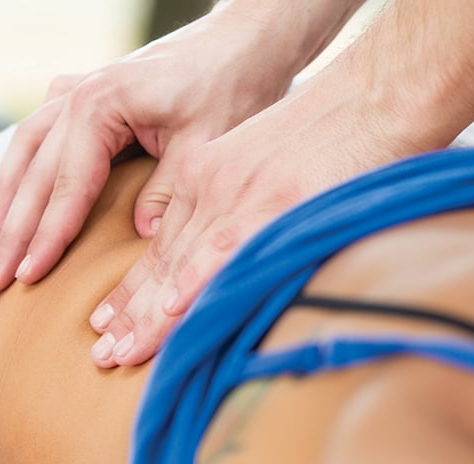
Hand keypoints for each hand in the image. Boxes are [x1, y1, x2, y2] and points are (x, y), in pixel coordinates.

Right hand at [0, 9, 302, 292]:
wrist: (241, 41)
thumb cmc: (228, 87)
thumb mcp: (205, 144)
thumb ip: (168, 191)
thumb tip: (140, 236)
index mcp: (101, 106)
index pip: (66, 185)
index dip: (47, 237)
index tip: (29, 276)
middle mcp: (77, 95)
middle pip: (36, 174)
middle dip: (15, 231)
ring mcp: (76, 90)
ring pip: (26, 150)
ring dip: (7, 199)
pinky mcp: (84, 92)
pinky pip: (39, 133)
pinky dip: (22, 167)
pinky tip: (13, 194)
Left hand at [87, 77, 414, 366]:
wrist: (374, 97)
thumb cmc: (335, 134)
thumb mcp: (266, 161)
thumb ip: (240, 203)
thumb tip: (236, 251)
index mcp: (209, 176)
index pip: (161, 245)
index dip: (132, 289)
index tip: (107, 323)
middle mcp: (214, 188)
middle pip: (160, 261)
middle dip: (127, 313)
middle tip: (99, 355)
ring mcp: (243, 197)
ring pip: (182, 264)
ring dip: (148, 314)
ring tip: (119, 353)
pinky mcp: (276, 205)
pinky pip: (229, 250)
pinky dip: (200, 281)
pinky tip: (174, 310)